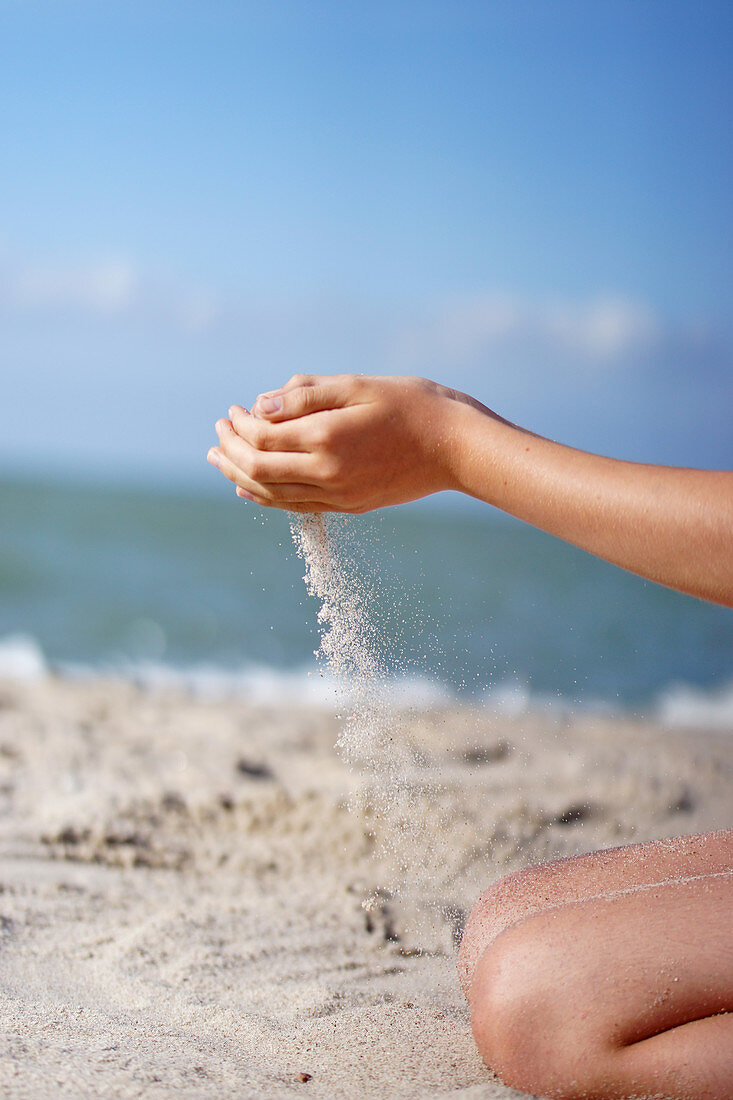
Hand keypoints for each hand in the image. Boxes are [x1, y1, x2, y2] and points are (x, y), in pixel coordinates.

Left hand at [207, 373, 480, 511]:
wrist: (456, 447)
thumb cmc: (412, 406)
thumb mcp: (357, 386)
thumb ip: (307, 393)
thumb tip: (260, 404)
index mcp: (327, 439)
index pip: (261, 437)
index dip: (239, 424)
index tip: (233, 410)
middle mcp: (327, 474)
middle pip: (257, 470)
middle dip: (230, 450)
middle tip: (217, 432)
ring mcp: (338, 495)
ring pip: (272, 494)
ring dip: (239, 476)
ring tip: (220, 460)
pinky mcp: (349, 506)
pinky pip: (295, 506)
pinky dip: (266, 497)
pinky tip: (250, 488)